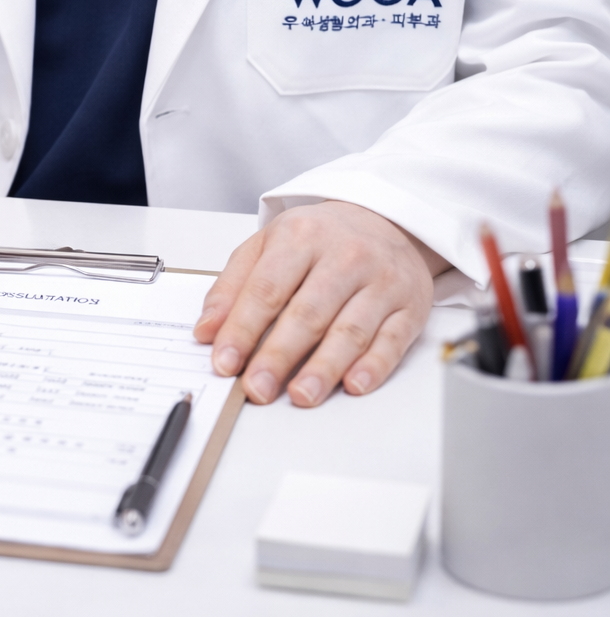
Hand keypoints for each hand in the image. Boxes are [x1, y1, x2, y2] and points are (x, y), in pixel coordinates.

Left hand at [193, 201, 449, 406]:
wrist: (385, 220)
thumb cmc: (320, 239)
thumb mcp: (267, 246)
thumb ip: (232, 287)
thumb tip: (206, 330)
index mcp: (301, 237)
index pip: (266, 289)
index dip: (242, 329)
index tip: (224, 361)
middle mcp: (345, 257)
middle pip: (307, 313)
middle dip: (278, 356)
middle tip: (257, 388)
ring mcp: (382, 281)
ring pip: (351, 330)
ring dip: (324, 368)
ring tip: (300, 395)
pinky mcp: (410, 306)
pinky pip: (391, 340)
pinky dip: (374, 365)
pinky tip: (353, 384)